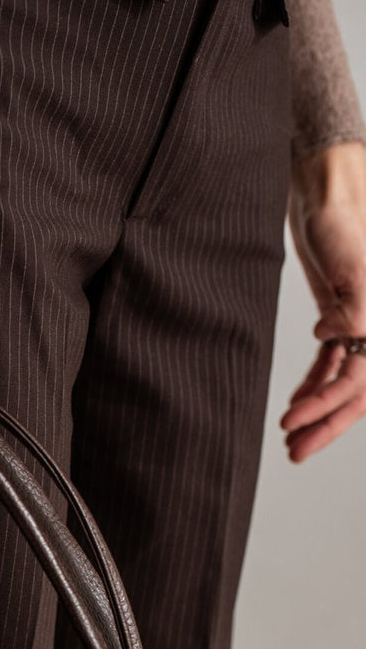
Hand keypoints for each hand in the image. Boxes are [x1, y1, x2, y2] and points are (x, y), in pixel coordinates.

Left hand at [282, 141, 365, 461]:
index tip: (297, 422)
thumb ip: (352, 305)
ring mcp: (362, 326)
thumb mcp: (349, 263)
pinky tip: (295, 405)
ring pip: (343, 380)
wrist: (329, 197)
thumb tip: (331, 338)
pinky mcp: (343, 319)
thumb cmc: (343, 222)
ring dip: (317, 408)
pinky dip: (313, 384)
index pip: (364, 378)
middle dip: (325, 422)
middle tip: (294, 451)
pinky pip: (331, 362)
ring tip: (290, 438)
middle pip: (356, 390)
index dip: (332, 406)